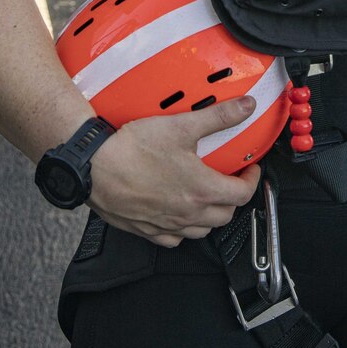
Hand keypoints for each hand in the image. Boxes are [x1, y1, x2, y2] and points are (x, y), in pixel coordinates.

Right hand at [88, 96, 261, 247]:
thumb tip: (245, 108)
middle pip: (226, 215)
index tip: (250, 170)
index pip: (242, 194)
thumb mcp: (182, 126)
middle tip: (230, 180)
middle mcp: (187, 213)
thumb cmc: (133, 149)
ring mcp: (166, 225)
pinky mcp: (146, 230)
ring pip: (202, 231)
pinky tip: (178, 214)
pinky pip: (173, 239)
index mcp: (201, 190)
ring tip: (208, 196)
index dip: (253, 180)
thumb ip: (218, 117)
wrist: (94, 167)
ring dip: (211, 216)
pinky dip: (182, 230)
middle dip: (234, 198)